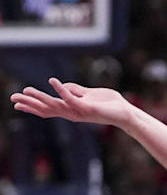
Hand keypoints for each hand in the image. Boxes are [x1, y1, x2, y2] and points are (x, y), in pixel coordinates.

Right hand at [10, 78, 133, 127]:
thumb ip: (75, 90)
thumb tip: (61, 85)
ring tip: (26, 90)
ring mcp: (79, 112)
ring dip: (40, 97)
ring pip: (55, 105)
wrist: (126, 112)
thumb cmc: (109, 104)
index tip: (17, 103)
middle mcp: (72, 113)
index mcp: (71, 109)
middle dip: (29, 104)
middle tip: (13, 99)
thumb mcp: (89, 93)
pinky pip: (71, 98)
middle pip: (46, 109)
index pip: (48, 108)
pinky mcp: (87, 108)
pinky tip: (52, 81)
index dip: (33, 106)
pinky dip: (61, 90)